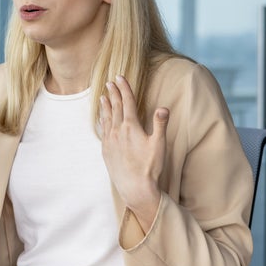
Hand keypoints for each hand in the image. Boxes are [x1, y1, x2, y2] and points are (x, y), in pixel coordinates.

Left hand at [99, 75, 168, 230]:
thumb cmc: (150, 167)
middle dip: (114, 93)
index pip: (127, 102)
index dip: (124, 89)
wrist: (134, 188)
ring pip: (107, 118)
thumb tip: (163, 107)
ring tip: (103, 96)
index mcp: (131, 127)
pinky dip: (102, 120)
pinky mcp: (106, 150)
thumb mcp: (159, 145)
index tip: (120, 77)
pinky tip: (102, 118)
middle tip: (110, 82)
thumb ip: (160, 124)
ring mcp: (110, 140)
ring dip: (106, 106)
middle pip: (115, 107)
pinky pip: (103, 130)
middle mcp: (117, 131)